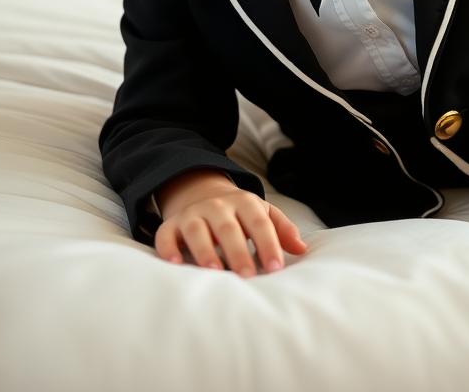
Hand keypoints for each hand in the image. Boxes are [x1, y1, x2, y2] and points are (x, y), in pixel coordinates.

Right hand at [154, 187, 308, 275]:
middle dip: (238, 252)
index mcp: (244, 202)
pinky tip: (176, 264)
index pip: (259, 222)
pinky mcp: (171, 225)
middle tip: (247, 276)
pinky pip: (166, 235)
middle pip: (228, 228)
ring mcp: (192, 214)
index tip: (276, 268)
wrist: (201, 192)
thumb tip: (302, 249)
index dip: (268, 244)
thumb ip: (281, 229)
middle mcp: (217, 206)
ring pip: (197, 230)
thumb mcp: (262, 213)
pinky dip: (169, 249)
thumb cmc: (240, 213)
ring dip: (205, 250)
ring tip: (215, 272)